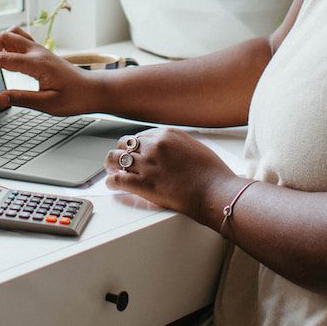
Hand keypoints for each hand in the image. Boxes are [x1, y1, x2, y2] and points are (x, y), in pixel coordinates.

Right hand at [0, 27, 105, 115]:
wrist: (93, 90)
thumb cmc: (75, 98)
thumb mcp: (48, 105)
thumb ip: (21, 99)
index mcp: (37, 64)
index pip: (4, 59)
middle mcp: (38, 52)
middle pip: (6, 38)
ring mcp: (40, 50)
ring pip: (13, 34)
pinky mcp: (42, 52)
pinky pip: (21, 39)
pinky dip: (8, 44)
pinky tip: (6, 58)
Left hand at [105, 129, 241, 222]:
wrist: (215, 191)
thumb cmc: (211, 172)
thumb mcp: (194, 147)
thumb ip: (176, 145)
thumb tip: (167, 151)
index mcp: (167, 134)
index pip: (140, 136)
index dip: (135, 146)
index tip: (133, 152)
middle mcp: (154, 146)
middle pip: (125, 144)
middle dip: (122, 152)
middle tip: (119, 160)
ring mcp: (148, 164)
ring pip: (116, 158)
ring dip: (111, 164)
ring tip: (110, 169)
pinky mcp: (144, 184)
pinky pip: (117, 179)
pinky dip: (111, 181)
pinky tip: (111, 184)